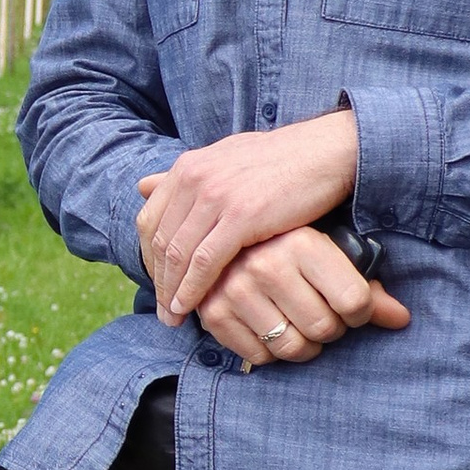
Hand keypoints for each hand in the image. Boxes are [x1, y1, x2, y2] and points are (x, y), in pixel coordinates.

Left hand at [136, 110, 359, 322]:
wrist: (326, 151)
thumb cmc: (281, 160)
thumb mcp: (225, 158)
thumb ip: (186, 177)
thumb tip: (143, 185)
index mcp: (187, 166)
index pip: (149, 220)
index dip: (149, 257)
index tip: (158, 284)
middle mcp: (194, 179)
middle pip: (160, 241)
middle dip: (159, 281)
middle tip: (163, 311)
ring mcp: (216, 196)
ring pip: (179, 254)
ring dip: (172, 291)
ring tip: (174, 318)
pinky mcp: (241, 216)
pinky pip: (205, 261)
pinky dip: (193, 288)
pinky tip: (192, 307)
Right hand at [196, 225, 412, 370]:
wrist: (229, 230)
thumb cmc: (292, 246)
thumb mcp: (331, 255)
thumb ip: (368, 288)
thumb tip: (400, 319)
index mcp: (302, 242)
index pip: (355, 302)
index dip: (361, 313)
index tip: (352, 307)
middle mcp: (266, 264)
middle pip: (324, 328)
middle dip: (331, 330)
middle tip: (323, 316)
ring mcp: (235, 289)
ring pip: (292, 348)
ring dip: (303, 346)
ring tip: (300, 325)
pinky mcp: (214, 312)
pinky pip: (259, 357)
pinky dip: (270, 352)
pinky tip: (271, 329)